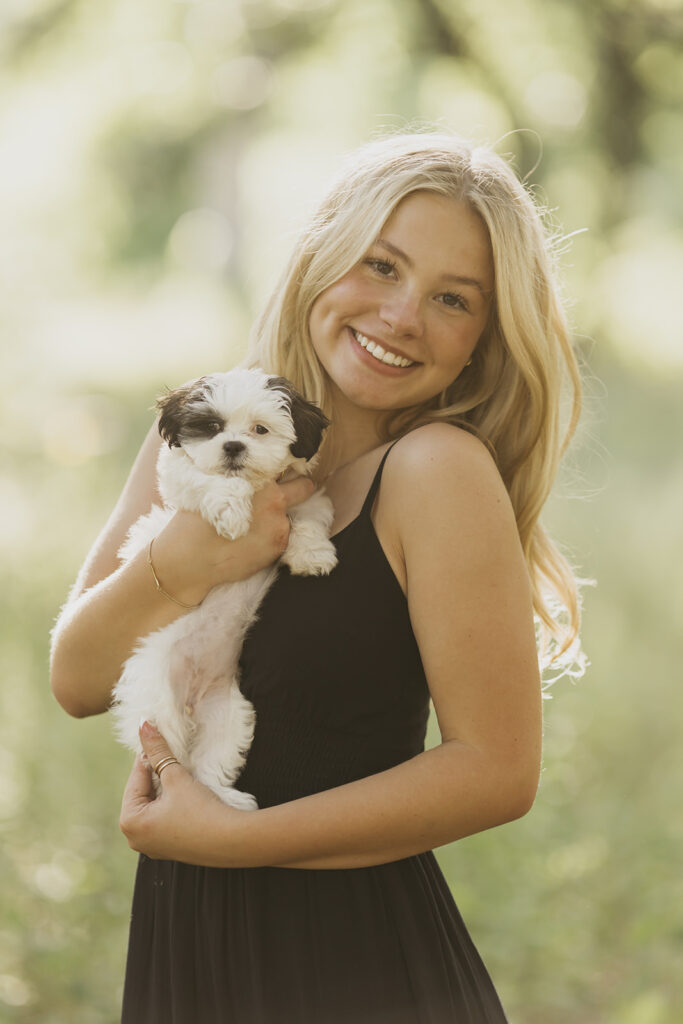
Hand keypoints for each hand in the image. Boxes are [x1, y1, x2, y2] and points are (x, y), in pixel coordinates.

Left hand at [119, 721, 245, 865]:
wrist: (232, 841)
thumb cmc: (201, 811)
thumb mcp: (176, 777)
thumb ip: (158, 751)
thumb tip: (143, 725)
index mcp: (129, 822)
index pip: (136, 776)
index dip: (150, 755)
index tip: (159, 737)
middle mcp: (135, 838)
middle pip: (143, 791)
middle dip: (158, 773)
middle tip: (174, 755)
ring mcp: (152, 845)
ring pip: (154, 804)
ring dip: (166, 787)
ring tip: (182, 773)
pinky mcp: (169, 847)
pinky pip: (163, 817)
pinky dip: (172, 803)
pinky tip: (187, 793)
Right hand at [150, 476, 315, 604]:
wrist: (189, 561)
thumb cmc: (195, 521)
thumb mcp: (213, 486)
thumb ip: (240, 478)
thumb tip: (249, 469)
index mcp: (262, 485)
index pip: (289, 469)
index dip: (286, 470)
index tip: (284, 472)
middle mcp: (277, 506)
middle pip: (303, 488)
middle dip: (297, 489)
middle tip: (283, 492)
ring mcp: (280, 530)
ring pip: (289, 515)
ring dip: (278, 516)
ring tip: (253, 523)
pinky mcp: (277, 551)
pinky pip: (281, 535)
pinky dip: (271, 535)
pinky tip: (250, 539)